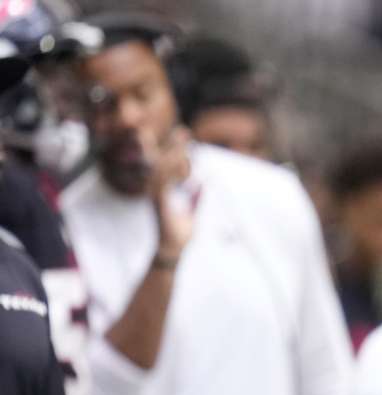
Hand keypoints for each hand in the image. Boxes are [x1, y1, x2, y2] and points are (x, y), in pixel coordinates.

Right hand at [145, 126, 197, 259]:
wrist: (171, 253)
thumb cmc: (178, 236)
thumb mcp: (192, 212)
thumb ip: (196, 197)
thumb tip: (202, 182)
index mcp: (164, 191)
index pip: (169, 166)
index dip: (177, 151)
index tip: (187, 138)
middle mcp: (156, 191)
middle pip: (161, 161)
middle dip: (173, 146)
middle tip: (184, 130)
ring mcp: (155, 197)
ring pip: (161, 168)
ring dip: (173, 154)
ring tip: (184, 141)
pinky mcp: (158, 204)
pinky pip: (163, 183)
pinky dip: (171, 172)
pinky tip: (183, 163)